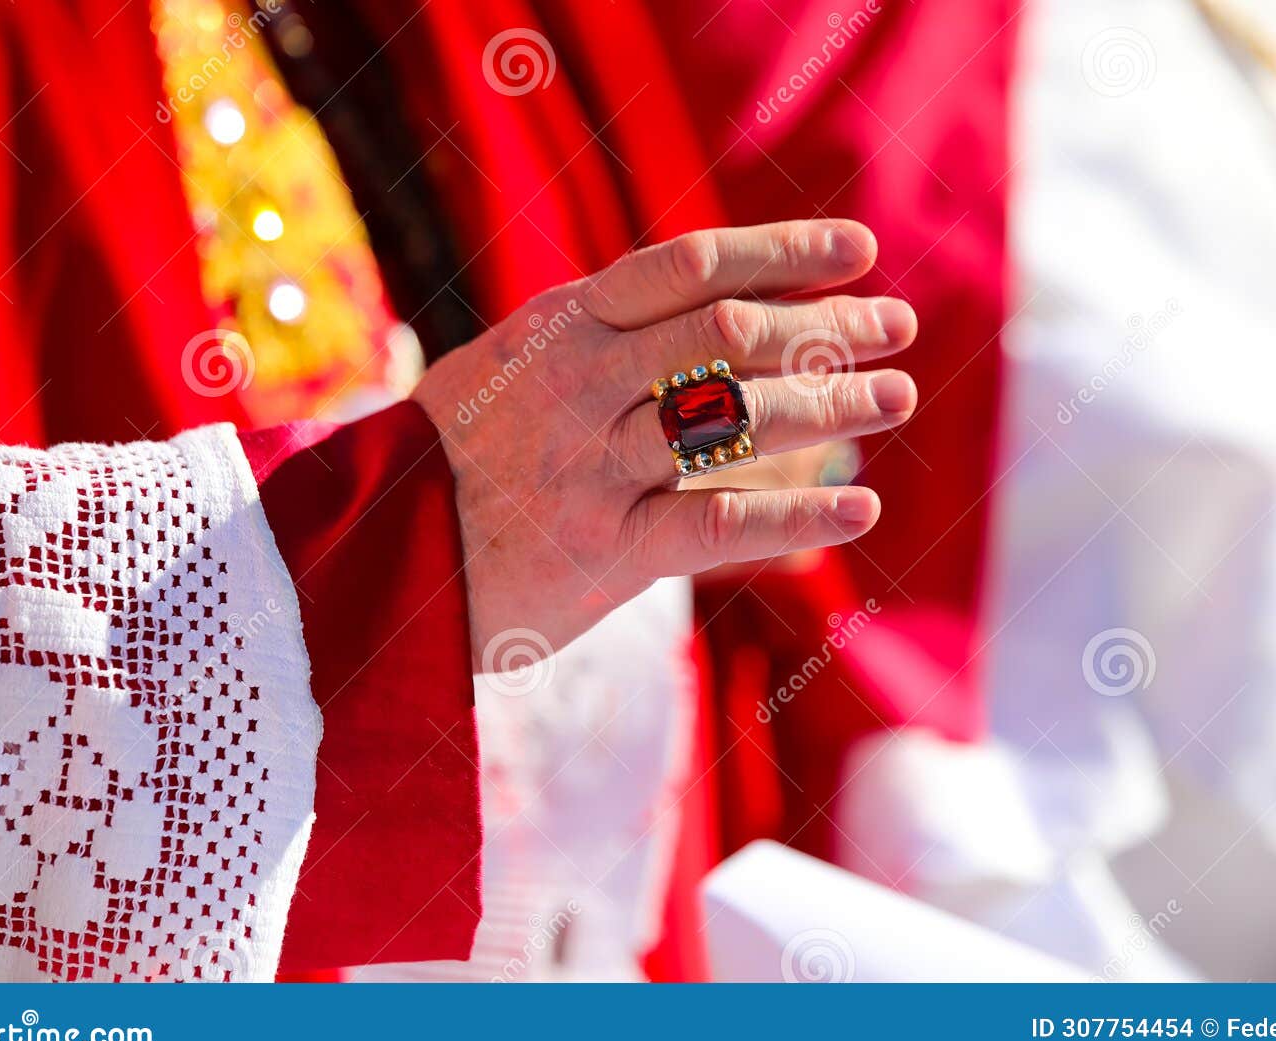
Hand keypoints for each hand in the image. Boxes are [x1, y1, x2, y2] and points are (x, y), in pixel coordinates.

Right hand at [411, 220, 917, 664]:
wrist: (376, 557)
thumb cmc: (456, 457)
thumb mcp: (509, 366)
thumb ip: (600, 336)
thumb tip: (720, 302)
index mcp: (560, 325)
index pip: (690, 265)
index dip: (784, 251)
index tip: (857, 248)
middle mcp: (579, 382)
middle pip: (729, 334)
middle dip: (827, 325)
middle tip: (898, 326)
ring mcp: (590, 464)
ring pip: (733, 416)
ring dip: (832, 403)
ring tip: (897, 396)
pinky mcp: (601, 549)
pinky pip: (716, 526)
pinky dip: (797, 517)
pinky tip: (860, 510)